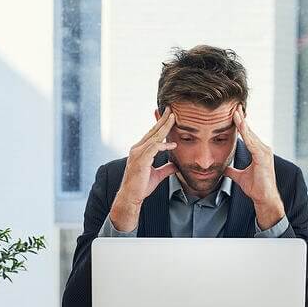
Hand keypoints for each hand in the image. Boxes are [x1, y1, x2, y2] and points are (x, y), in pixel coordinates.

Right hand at [110, 107, 177, 230]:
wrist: (131, 197)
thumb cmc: (141, 187)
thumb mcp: (158, 175)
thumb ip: (166, 168)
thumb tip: (176, 165)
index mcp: (140, 150)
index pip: (151, 134)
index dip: (160, 125)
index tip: (169, 117)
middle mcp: (137, 149)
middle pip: (152, 131)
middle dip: (163, 119)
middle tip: (172, 109)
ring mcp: (137, 153)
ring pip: (154, 136)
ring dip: (165, 127)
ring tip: (174, 118)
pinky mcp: (141, 160)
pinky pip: (154, 148)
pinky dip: (164, 145)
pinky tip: (173, 145)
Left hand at [224, 105, 285, 229]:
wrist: (264, 198)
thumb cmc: (256, 188)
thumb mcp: (240, 177)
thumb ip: (233, 171)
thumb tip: (224, 169)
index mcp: (259, 152)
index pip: (248, 135)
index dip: (240, 124)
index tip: (233, 114)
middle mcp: (263, 149)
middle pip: (250, 131)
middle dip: (241, 118)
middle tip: (234, 106)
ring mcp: (264, 152)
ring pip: (251, 134)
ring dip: (242, 123)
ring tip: (235, 112)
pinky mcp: (263, 157)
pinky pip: (252, 142)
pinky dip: (246, 133)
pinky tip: (240, 125)